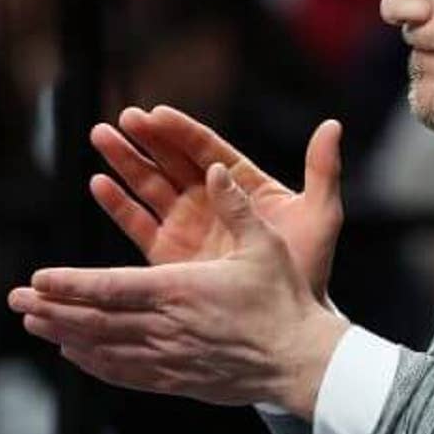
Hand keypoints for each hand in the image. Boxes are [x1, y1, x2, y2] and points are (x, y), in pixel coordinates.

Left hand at [10, 163, 348, 413]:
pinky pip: (126, 373)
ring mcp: (170, 357)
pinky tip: (77, 355)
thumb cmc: (286, 300)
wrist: (301, 362)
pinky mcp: (178, 379)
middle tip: (14, 303)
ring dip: (65, 335)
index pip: (110, 287)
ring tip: (34, 326)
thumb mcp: (265, 245)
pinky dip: (96, 363)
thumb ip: (236, 206)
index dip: (69, 285)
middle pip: (95, 321)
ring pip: (104, 349)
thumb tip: (214, 167)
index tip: (35, 281)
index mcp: (180, 290)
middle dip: (50, 310)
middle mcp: (167, 327)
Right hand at [91, 107, 343, 300]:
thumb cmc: (309, 267)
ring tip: (101, 136)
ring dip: (125, 162)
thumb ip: (323, 170)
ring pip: (150, 186)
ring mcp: (188, 225)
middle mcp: (211, 200)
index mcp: (243, 185)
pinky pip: (139, 225)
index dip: (181, 132)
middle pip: (172, 160)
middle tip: (123, 119)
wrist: (290, 319)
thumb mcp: (321, 215)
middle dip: (146, 139)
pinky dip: (119, 205)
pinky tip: (99, 184)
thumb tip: (333, 125)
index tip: (157, 114)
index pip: (206, 149)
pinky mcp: (169, 254)